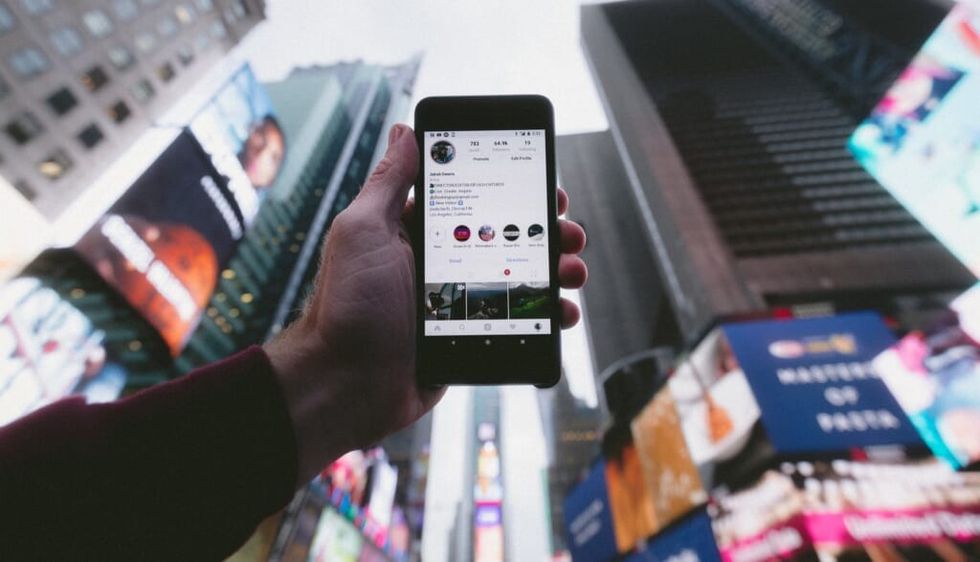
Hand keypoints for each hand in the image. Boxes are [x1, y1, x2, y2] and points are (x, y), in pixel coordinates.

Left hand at [265, 124, 587, 484]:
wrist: (345, 385)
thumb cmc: (347, 306)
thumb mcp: (363, 231)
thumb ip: (389, 182)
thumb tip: (405, 130)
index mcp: (418, 232)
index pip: (477, 200)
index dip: (515, 190)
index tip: (544, 186)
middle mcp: (442, 263)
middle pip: (509, 238)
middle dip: (547, 231)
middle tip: (568, 232)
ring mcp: (460, 303)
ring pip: (521, 279)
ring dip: (555, 271)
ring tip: (572, 272)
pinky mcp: (472, 338)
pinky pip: (519, 323)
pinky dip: (546, 318)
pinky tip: (562, 313)